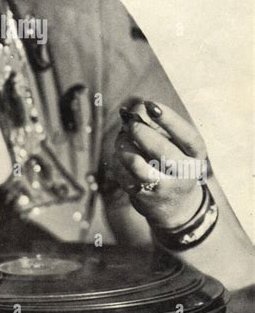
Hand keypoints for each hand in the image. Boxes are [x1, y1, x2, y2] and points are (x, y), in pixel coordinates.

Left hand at [114, 100, 209, 228]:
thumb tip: (131, 111)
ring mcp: (163, 188)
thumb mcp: (173, 143)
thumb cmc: (172, 163)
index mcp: (195, 156)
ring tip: (122, 138)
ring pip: (136, 163)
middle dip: (141, 131)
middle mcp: (183, 173)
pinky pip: (123, 173)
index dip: (169, 119)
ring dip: (124, 145)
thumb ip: (156, 125)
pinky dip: (118, 160)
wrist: (176, 207)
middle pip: (162, 150)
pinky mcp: (143, 197)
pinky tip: (121, 156)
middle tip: (130, 122)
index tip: (150, 104)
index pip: (187, 136)